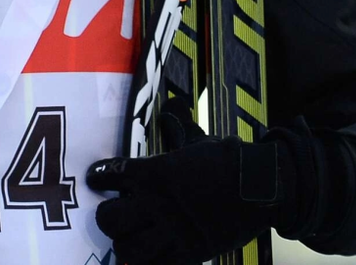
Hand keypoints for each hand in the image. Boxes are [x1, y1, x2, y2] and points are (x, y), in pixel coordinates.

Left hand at [87, 101, 297, 264]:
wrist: (261, 186)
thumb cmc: (228, 159)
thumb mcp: (197, 140)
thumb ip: (177, 129)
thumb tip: (172, 106)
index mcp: (156, 171)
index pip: (112, 174)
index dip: (98, 177)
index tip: (94, 179)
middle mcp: (158, 203)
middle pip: (110, 218)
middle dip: (105, 217)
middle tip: (109, 214)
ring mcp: (173, 231)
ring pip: (128, 248)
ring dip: (123, 244)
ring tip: (125, 239)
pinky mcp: (191, 253)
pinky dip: (149, 263)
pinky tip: (147, 258)